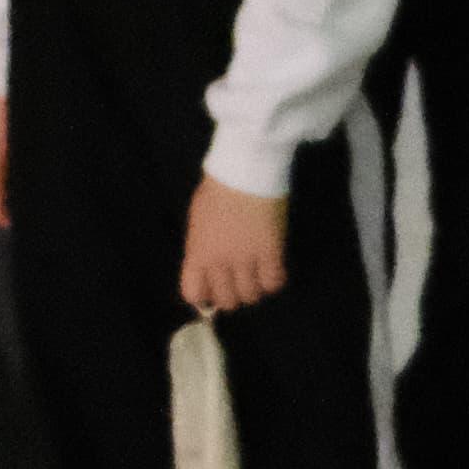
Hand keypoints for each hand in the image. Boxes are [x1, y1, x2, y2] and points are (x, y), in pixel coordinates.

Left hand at [179, 178, 288, 313]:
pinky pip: (273, 282)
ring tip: (257, 273)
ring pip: (251, 295)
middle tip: (239, 279)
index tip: (214, 288)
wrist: (245, 169)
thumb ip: (201, 247)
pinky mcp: (271, 252)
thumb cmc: (218, 188)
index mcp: (197, 253)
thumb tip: (207, 266)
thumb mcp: (199, 221)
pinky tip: (273, 267)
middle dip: (233, 294)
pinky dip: (274, 279)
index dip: (205, 295)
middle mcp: (220, 262)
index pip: (194, 293)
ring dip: (254, 288)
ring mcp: (246, 259)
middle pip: (227, 300)